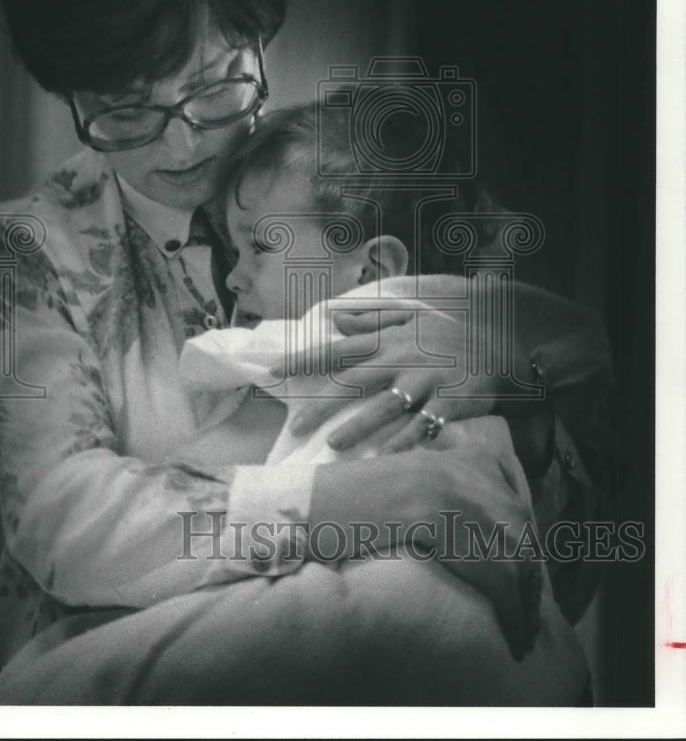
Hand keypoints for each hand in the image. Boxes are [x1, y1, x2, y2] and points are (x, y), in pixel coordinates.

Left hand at [278, 305, 523, 450]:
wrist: (501, 347)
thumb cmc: (449, 336)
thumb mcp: (410, 318)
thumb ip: (371, 320)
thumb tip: (335, 319)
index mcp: (388, 340)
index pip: (337, 350)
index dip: (304, 359)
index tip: (274, 371)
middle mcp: (402, 359)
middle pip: (355, 383)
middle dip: (323, 404)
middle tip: (295, 426)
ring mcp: (426, 381)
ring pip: (386, 407)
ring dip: (360, 427)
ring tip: (333, 445)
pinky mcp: (449, 402)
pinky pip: (424, 425)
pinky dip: (406, 442)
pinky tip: (387, 458)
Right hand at [309, 417, 542, 659]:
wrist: (315, 502)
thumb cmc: (356, 504)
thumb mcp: (417, 486)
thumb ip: (455, 497)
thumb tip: (490, 540)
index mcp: (462, 456)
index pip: (517, 506)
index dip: (530, 549)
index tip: (530, 585)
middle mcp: (463, 469)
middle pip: (521, 529)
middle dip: (532, 577)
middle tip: (530, 617)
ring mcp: (451, 491)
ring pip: (515, 554)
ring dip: (526, 601)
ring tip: (523, 633)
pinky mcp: (438, 519)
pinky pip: (493, 571)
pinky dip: (509, 607)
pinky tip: (510, 629)